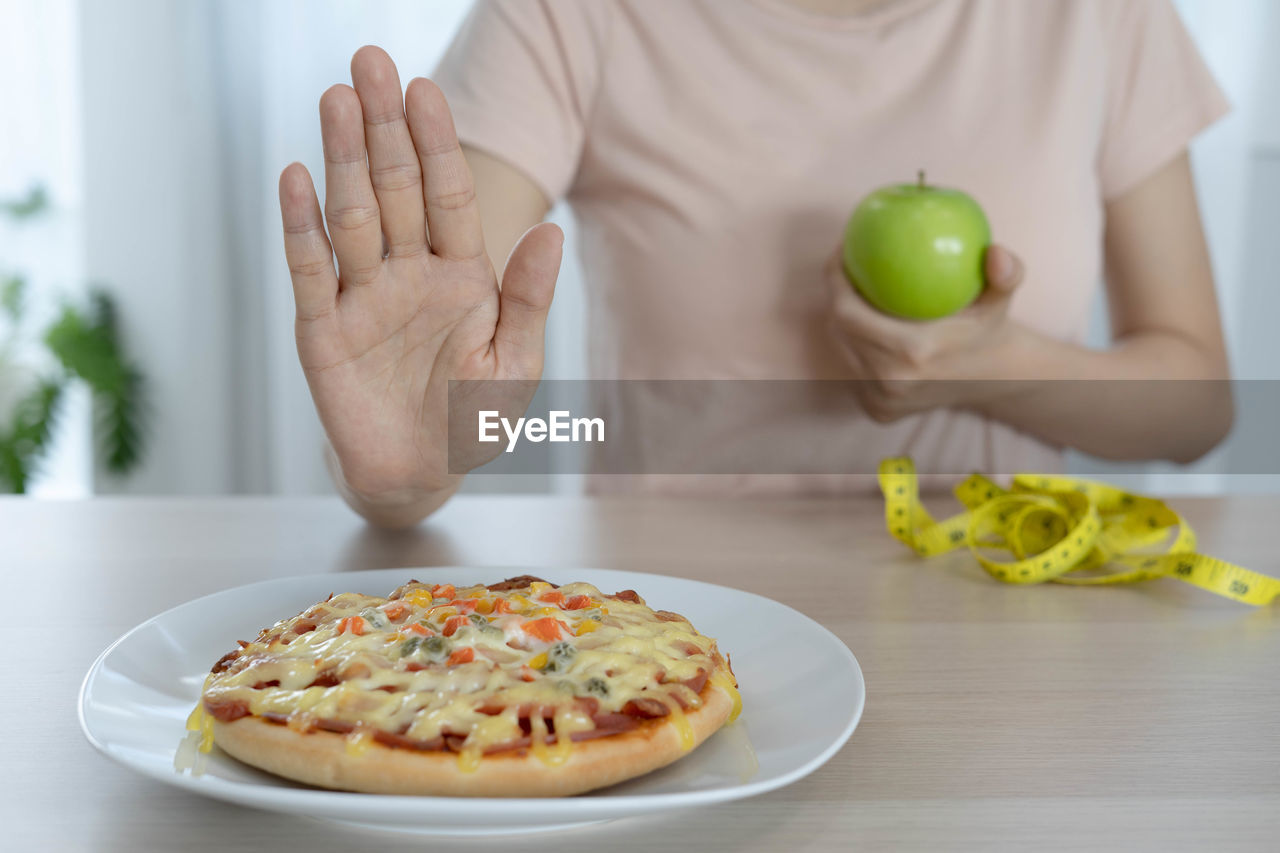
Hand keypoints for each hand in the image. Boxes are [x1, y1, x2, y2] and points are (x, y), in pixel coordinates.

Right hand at [279, 46, 562, 506]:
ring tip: (335, 99)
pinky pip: (309, 268)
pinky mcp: (321, 327)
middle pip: (395, 187)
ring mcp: (361, 294)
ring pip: (352, 214)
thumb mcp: (514, 365)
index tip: (425, 90)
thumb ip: (528, 300)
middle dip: (383, 127)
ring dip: (342, 159)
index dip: (438, 144)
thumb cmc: (471, 420)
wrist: (417, 475)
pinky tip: (296, 176)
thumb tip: (553, 232)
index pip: (447, 195)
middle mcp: (407, 271)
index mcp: (460, 274)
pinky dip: (302, 226)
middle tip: (370, 62)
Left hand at [827, 244, 1025, 421]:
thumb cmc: (989, 330)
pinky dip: (855, 343)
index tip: (843, 249)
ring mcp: (881, 400)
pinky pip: (854, 368)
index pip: (847, 313)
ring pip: (843, 349)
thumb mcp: (1001, 299)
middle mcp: (890, 381)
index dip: (834, 279)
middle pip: (839, 329)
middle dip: (836, 292)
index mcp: (913, 353)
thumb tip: (994, 252)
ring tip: (852, 287)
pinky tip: (861, 319)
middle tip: (847, 264)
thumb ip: (1007, 275)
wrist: (994, 380)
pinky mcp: (878, 410)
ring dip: (843, 318)